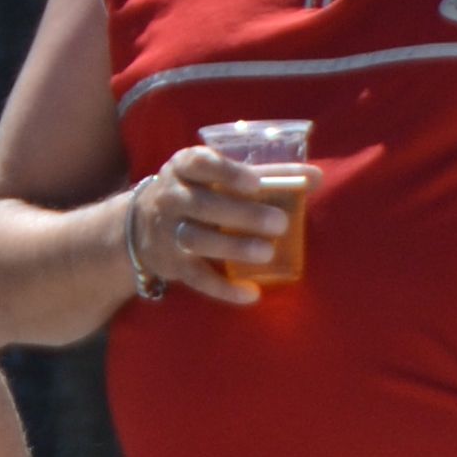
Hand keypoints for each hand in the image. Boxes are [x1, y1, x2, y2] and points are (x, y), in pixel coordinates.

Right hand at [124, 147, 308, 307]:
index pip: (200, 163)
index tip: (255, 183)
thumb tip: (316, 176)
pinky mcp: (173, 264)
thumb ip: (266, 175)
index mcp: (184, 167)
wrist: (141, 225)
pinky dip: (224, 289)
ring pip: (198, 240)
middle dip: (243, 214)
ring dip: (233, 247)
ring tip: (267, 252)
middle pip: (204, 205)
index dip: (227, 173)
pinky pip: (197, 278)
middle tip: (280, 223)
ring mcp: (169, 232)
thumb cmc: (197, 192)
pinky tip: (251, 294)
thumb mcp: (218, 176)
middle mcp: (171, 197)